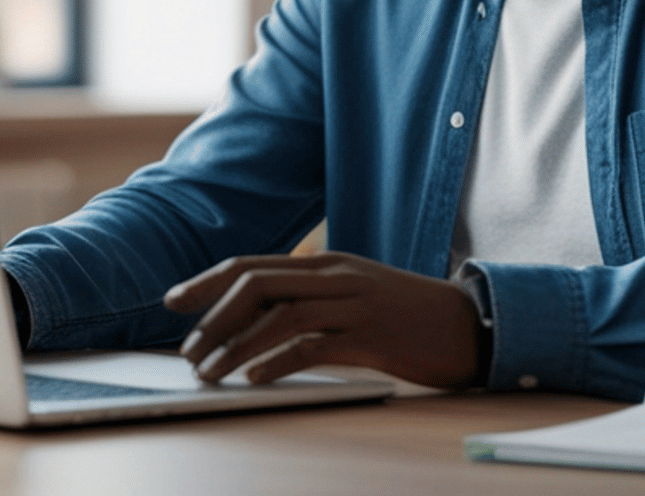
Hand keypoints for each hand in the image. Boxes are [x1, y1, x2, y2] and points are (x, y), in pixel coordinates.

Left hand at [163, 252, 482, 389]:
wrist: (470, 325)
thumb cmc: (408, 317)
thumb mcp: (355, 297)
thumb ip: (312, 300)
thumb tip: (257, 322)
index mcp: (327, 265)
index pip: (252, 264)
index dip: (207, 282)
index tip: (174, 301)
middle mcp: (336, 277)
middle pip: (257, 283)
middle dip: (212, 314)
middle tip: (187, 348)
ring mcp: (355, 304)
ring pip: (279, 315)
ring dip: (235, 345)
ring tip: (209, 372)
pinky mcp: (372, 336)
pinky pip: (314, 345)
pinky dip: (276, 361)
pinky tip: (253, 379)